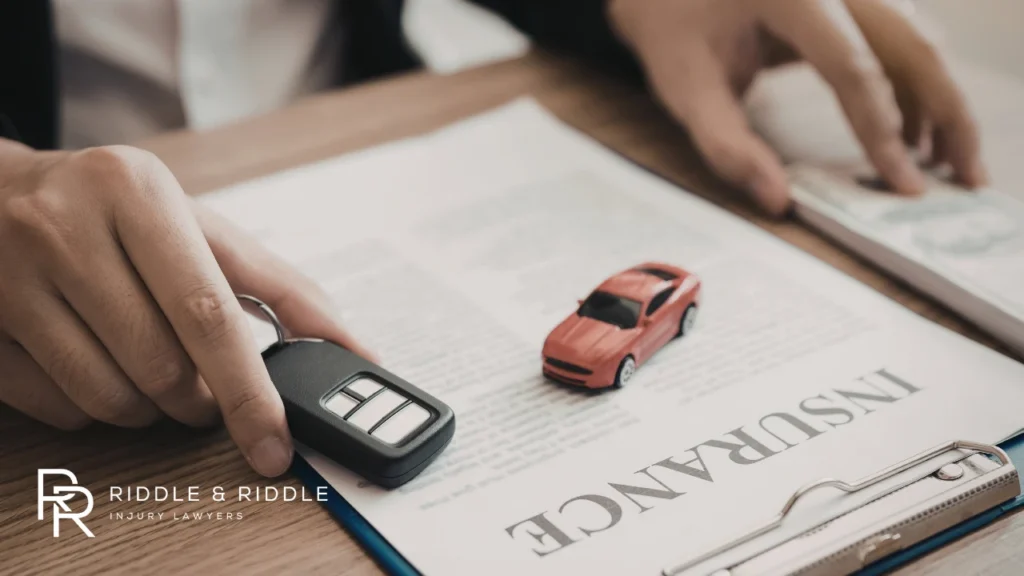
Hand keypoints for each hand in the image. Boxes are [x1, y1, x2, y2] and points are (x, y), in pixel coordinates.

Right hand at [0, 140, 371, 475]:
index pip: (207, 311)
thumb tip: (353, 347)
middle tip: (208, 392)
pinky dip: (96, 409)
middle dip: (200, 400)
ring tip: (156, 373)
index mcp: (136, 192)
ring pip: (110, 398)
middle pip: (161, 365)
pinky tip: (100, 367)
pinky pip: (59, 409)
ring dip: (151, 410)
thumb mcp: (197, 228)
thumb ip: (280, 286)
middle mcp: (65, 228)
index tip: (276, 440)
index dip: (248, 389)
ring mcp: (10, 279)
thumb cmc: (115, 214)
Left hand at [608, 0, 986, 214]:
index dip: (881, 129)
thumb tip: (777, 199)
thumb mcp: (682, 87)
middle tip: (965, 177)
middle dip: (947, 113)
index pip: (852, 66)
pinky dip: (915, 82)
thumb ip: (725, 144)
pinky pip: (898, 35)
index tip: (901, 183)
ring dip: (939, 99)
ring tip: (944, 163)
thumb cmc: (670, 25)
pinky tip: (913, 131)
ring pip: (917, 36)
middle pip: (912, 42)